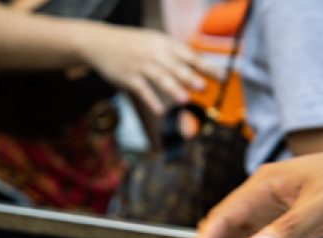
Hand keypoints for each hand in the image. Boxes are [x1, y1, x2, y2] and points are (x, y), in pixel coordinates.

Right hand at [78, 24, 208, 115]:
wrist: (102, 42)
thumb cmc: (133, 45)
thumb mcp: (154, 42)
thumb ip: (173, 55)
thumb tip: (196, 68)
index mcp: (165, 44)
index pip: (190, 55)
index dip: (206, 66)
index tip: (220, 76)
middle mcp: (155, 54)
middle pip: (176, 66)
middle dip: (190, 77)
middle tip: (203, 87)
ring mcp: (141, 66)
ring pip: (160, 78)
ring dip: (172, 89)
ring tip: (184, 100)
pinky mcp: (129, 78)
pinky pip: (142, 90)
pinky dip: (151, 100)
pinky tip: (160, 110)